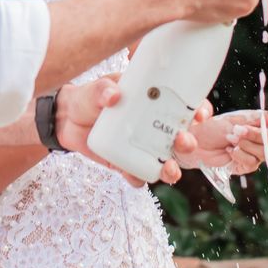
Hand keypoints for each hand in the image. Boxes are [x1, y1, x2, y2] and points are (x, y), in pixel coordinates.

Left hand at [55, 76, 195, 186]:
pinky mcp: (127, 163)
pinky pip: (138, 175)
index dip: (199, 111)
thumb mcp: (97, 89)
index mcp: (155, 103)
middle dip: (189, 142)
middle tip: (183, 140)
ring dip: (172, 168)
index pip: (186, 106)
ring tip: (168, 169)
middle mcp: (154, 127)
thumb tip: (113, 95)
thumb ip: (103, 89)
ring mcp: (142, 147)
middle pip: (182, 137)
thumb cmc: (89, 97)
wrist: (66, 119)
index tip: (200, 114)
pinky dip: (139, 179)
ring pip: (166, 161)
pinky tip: (136, 178)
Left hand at [186, 103, 267, 172]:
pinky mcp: (246, 166)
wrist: (196, 142)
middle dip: (256, 134)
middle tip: (238, 129)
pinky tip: (229, 150)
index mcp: (262, 125)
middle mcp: (262, 140)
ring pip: (265, 152)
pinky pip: (252, 162)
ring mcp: (255, 154)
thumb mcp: (237, 118)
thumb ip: (259, 118)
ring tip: (230, 138)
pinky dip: (239, 154)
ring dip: (246, 144)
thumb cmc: (214, 127)